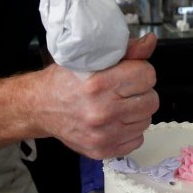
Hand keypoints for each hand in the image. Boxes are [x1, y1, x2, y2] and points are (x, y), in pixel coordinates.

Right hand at [34, 33, 158, 158]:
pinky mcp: (103, 150)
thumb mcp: (90, 57)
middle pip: (151, 100)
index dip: (141, 70)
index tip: (131, 71)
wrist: (40, 107)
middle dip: (141, 91)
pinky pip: (137, 139)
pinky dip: (130, 129)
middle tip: (125, 88)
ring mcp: (103, 135)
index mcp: (99, 84)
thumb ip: (125, 50)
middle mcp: (102, 112)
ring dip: (136, 111)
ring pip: (146, 120)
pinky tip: (115, 119)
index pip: (147, 75)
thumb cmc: (64, 80)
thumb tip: (150, 41)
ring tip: (119, 103)